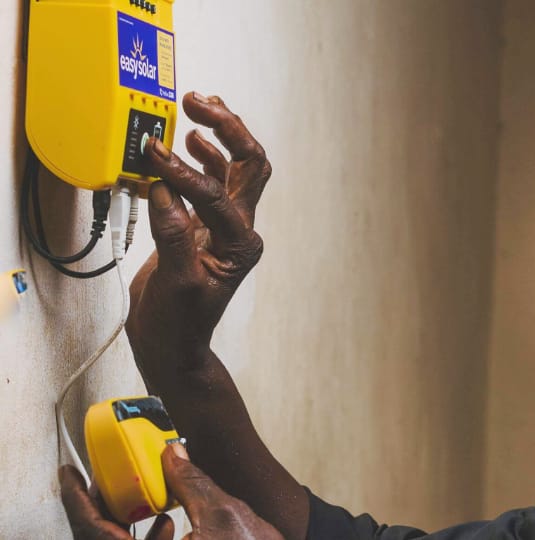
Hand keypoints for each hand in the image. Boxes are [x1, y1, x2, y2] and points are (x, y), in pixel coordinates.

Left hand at [59, 445, 283, 538]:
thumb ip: (191, 482)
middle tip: (104, 476)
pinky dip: (146, 538)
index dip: (76, 499)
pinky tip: (167, 522)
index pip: (93, 531)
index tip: (68, 474)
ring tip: (136, 492)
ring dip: (124, 519)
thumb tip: (172, 453)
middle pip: (102, 539)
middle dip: (102, 504)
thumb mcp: (223, 514)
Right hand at [126, 91, 271, 372]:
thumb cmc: (181, 323)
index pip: (218, 194)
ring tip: (195, 109)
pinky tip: (184, 143)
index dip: (185, 173)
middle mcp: (238, 228)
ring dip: (218, 136)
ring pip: (233, 168)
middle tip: (200, 103)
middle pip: (249, 165)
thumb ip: (172, 235)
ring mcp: (222, 224)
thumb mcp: (177, 282)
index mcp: (240, 243)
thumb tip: (163, 190)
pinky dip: (196, 159)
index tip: (154, 154)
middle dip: (230, 130)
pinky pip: (207, 181)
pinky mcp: (202, 223)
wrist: (173, 343)